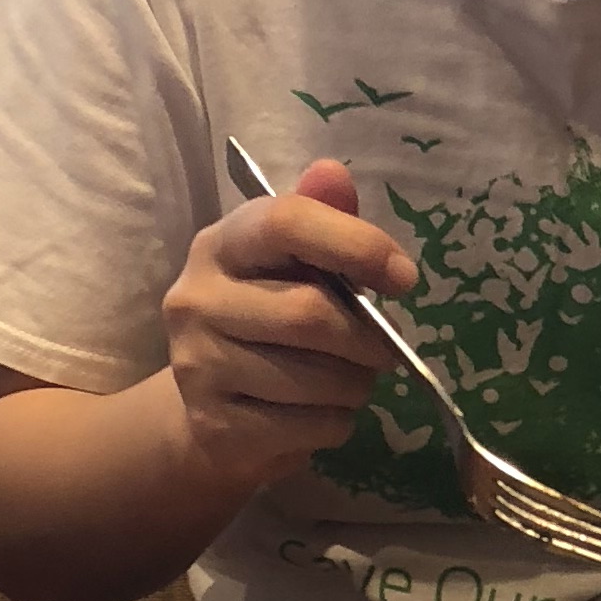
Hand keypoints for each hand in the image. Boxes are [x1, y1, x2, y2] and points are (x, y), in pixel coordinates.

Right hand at [162, 160, 416, 483]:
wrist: (213, 406)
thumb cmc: (269, 319)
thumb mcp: (295, 264)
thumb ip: (321, 219)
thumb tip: (334, 174)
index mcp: (221, 244)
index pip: (285, 224)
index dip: (356, 245)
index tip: (404, 278)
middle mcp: (196, 298)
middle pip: (309, 314)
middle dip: (368, 339)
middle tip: (387, 350)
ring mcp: (197, 365)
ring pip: (315, 379)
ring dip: (357, 385)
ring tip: (352, 380)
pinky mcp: (214, 423)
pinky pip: (309, 427)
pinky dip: (337, 423)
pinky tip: (324, 412)